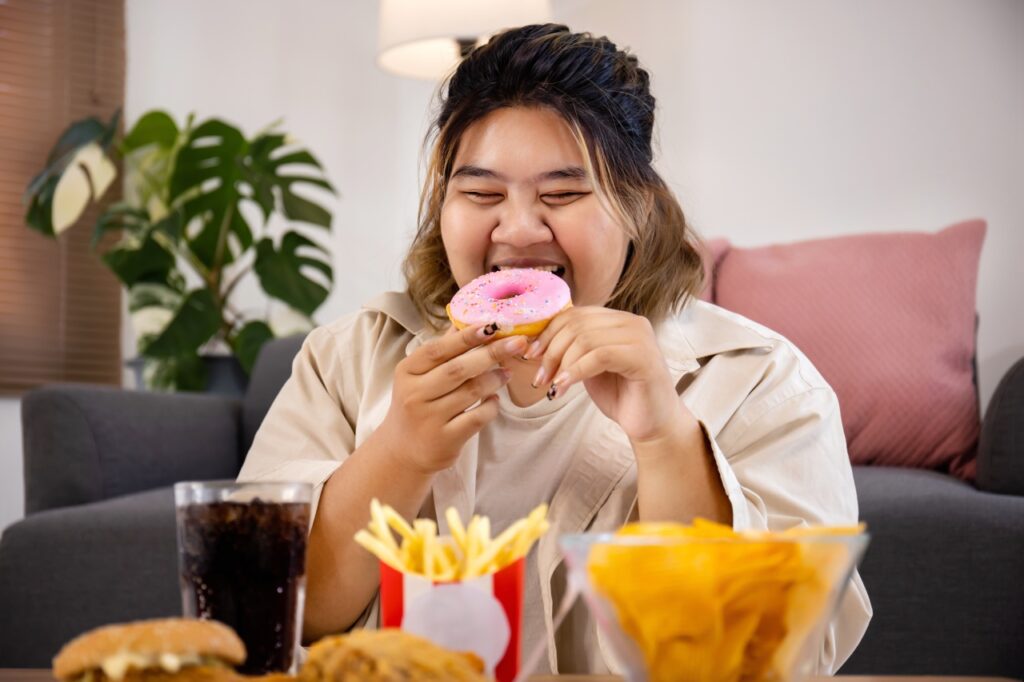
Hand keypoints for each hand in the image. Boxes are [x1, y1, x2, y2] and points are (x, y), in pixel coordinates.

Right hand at [377, 323, 527, 474]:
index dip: (466, 336)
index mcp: (407, 371)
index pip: (438, 349)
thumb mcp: (419, 376)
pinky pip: (477, 417)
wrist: (403, 451)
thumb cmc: (417, 404)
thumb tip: (465, 318)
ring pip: (471, 392)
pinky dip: (491, 406)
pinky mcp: (445, 440)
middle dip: (491, 353)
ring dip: (495, 379)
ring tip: (506, 372)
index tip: (492, 324)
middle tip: (517, 342)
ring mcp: (429, 419)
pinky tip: (494, 399)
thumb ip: (442, 350)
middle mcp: (414, 394)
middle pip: (458, 369)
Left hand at [525, 306, 684, 443]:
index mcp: (619, 320)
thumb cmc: (621, 396)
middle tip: (540, 377)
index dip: (548, 332)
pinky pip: (599, 356)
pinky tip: (563, 387)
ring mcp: (640, 338)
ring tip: (552, 386)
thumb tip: (535, 341)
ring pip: (585, 339)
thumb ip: (573, 348)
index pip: (575, 314)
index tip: (531, 355)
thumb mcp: (590, 366)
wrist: (652, 425)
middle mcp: (632, 322)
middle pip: (577, 324)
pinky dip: (575, 372)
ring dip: (561, 364)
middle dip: (551, 350)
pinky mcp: (643, 358)